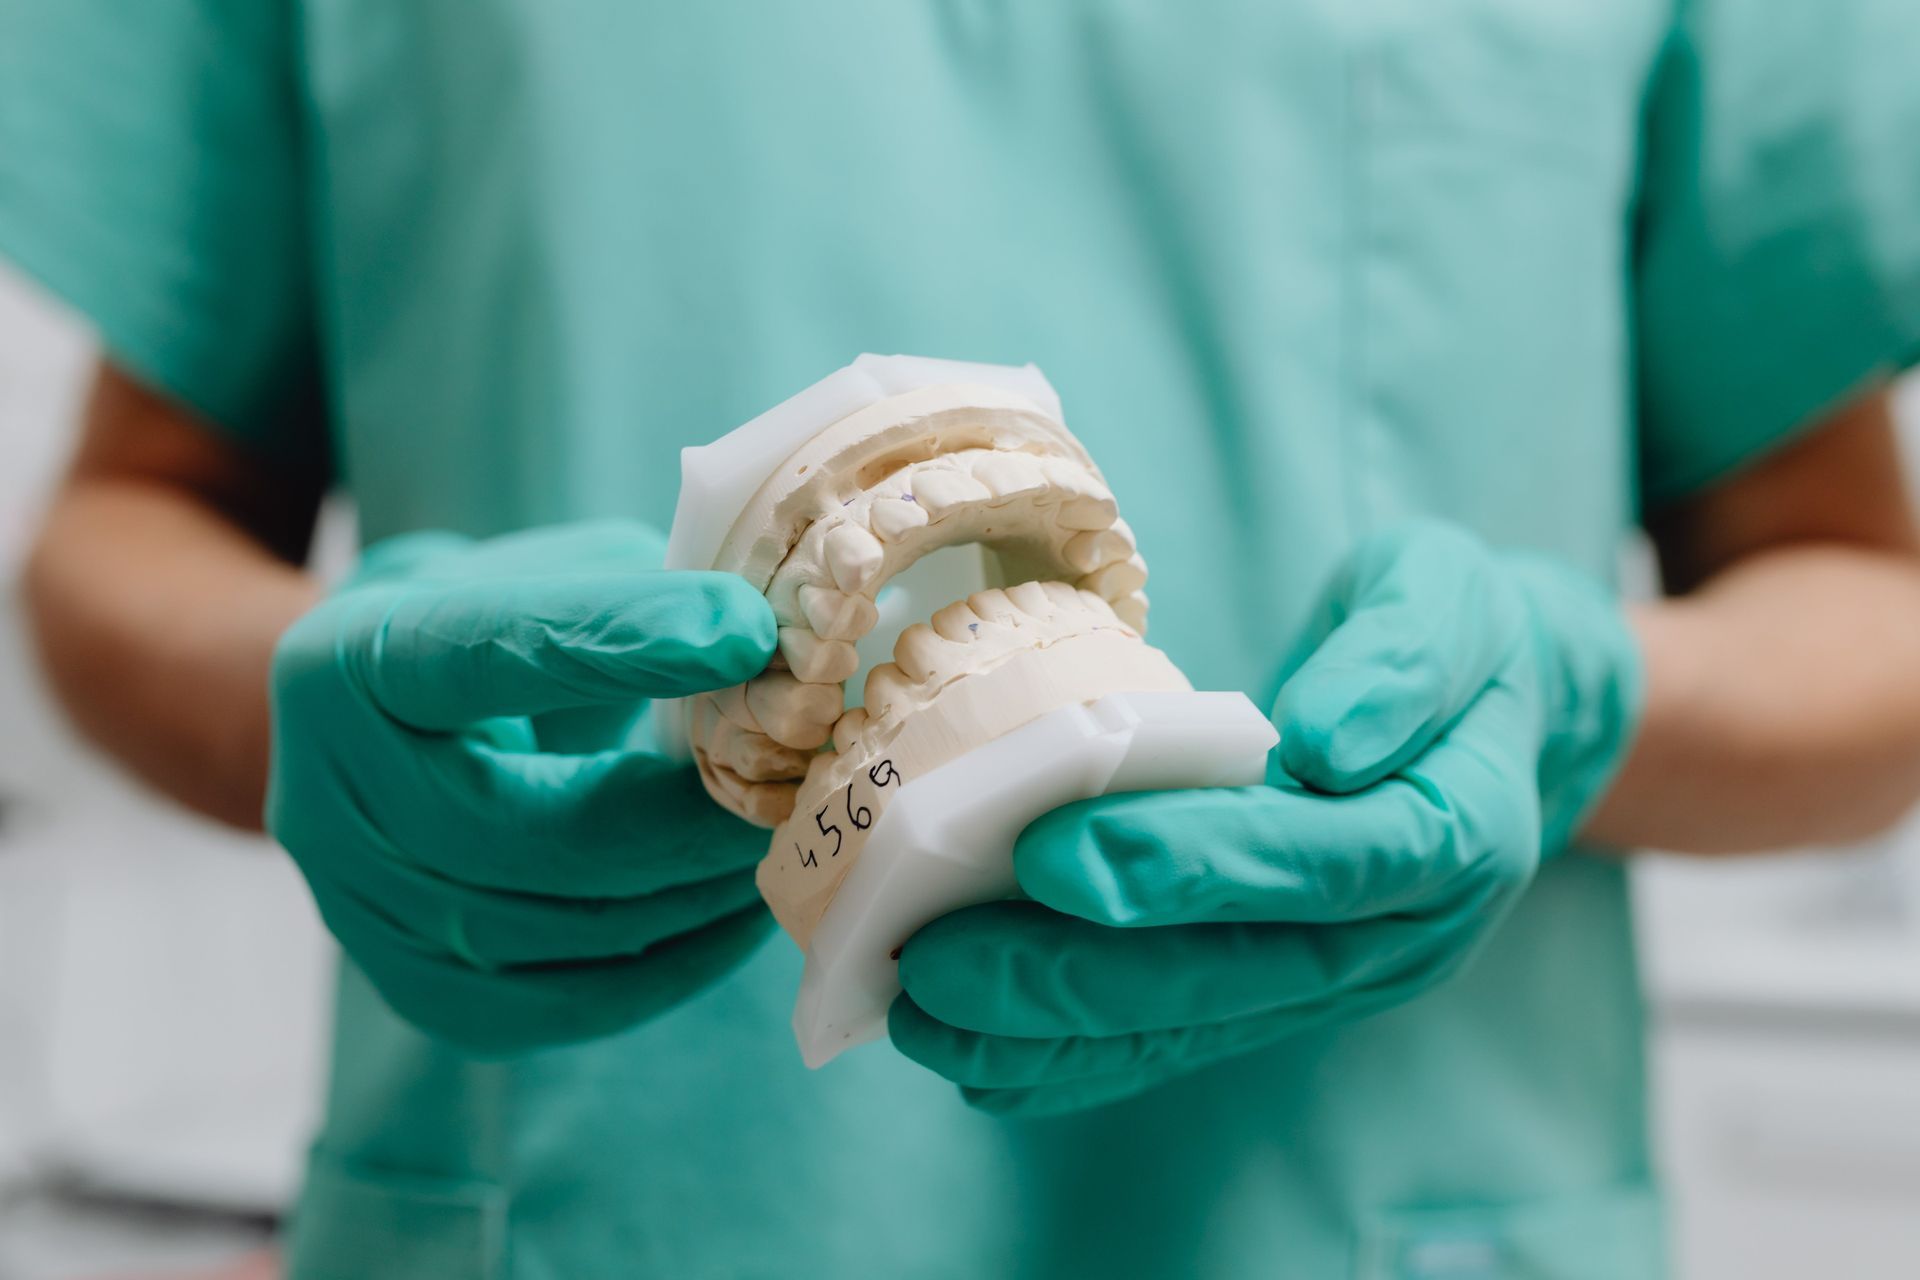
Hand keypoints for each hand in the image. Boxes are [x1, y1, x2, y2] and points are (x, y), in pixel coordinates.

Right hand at [267, 520, 776, 1054]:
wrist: (374, 728)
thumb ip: (638, 592)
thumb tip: (774, 638)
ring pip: (560, 933)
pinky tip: (736, 913)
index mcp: (355, 661)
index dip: (624, 640)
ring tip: (780, 843)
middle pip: (532, 834)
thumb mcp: (544, 571)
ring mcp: (365, 915)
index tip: (745, 629)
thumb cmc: (488, 628)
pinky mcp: (421, 992)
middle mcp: (335, 799)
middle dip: (687, 816)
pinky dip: (674, 964)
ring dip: (695, 893)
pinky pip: (568, 1003)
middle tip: (792, 785)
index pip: (492, 650)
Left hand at [889, 521, 1641, 1113]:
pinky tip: (969, 1054)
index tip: (1050, 853)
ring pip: (1188, 1023)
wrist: (1503, 719)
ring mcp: (1333, 978)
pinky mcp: (1279, 990)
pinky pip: (1174, 1036)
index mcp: (1452, 835)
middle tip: (936, 959)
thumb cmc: (1460, 642)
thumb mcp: (1450, 600)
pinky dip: (1070, 1055)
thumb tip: (1327, 742)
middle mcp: (1392, 935)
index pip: (1314, 863)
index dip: (1185, 865)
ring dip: (1048, 1033)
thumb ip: (1402, 659)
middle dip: (1073, 975)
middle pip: (1231, 974)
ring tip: (918, 1015)